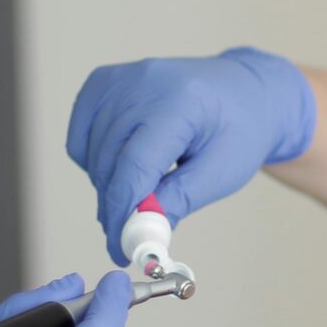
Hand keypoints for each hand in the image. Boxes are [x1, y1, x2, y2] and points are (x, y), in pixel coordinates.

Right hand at [67, 48, 316, 263]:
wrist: (244, 92)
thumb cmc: (239, 129)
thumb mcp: (222, 172)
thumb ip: (179, 200)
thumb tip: (141, 233)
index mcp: (180, 102)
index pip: (135, 165)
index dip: (122, 212)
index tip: (120, 249)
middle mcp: (144, 83)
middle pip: (109, 160)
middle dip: (114, 206)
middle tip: (129, 234)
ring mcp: (121, 78)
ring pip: (91, 152)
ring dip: (106, 185)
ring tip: (139, 195)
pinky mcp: (105, 81)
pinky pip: (81, 133)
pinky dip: (93, 160)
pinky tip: (122, 167)